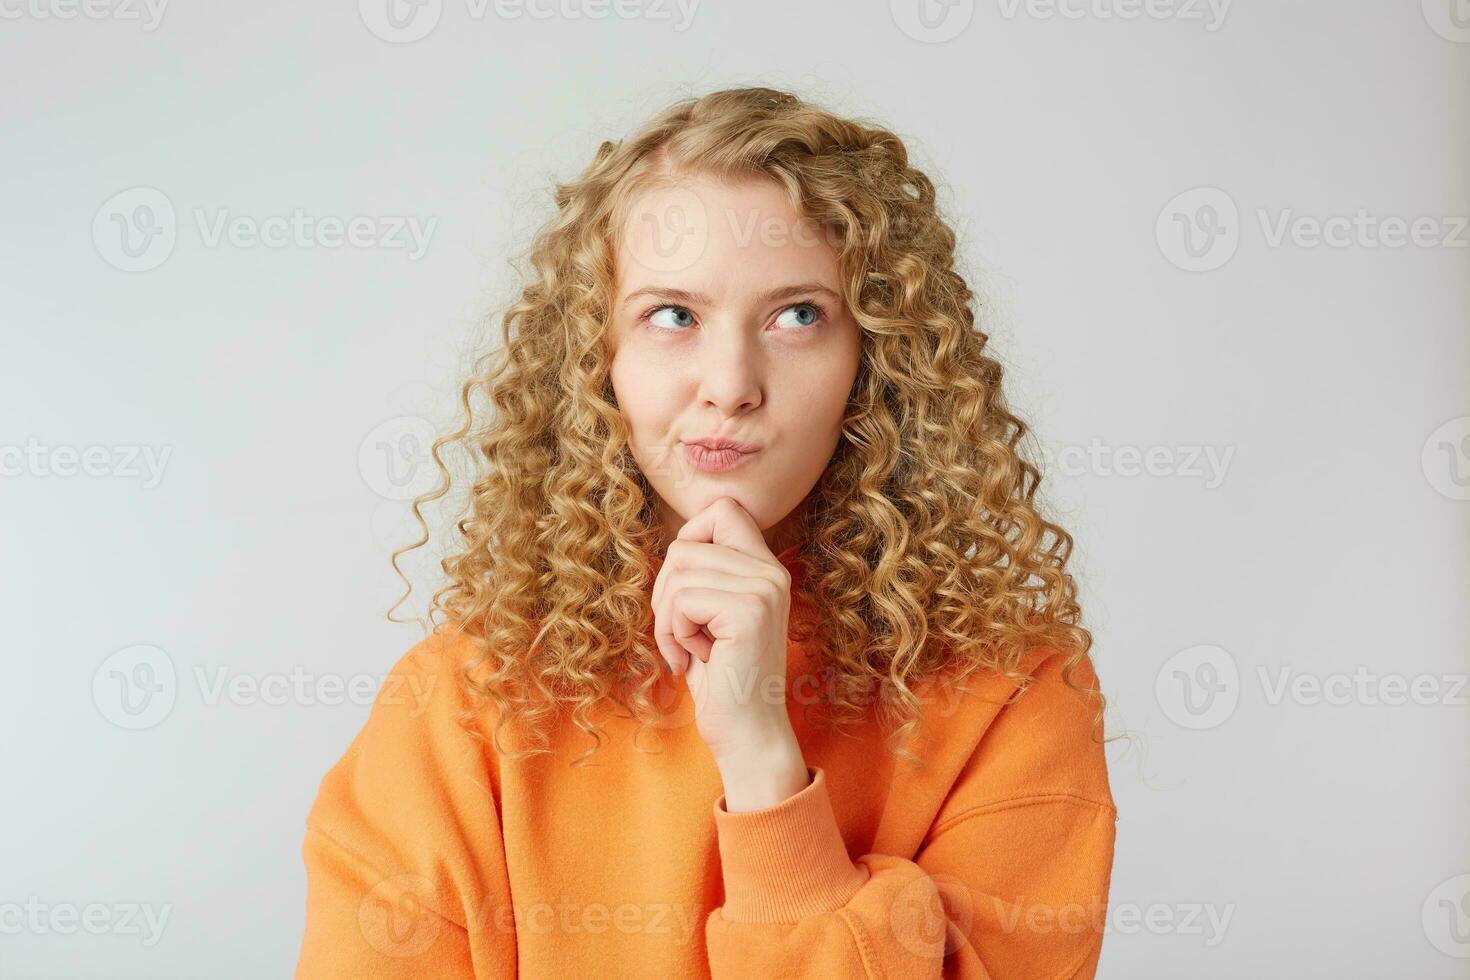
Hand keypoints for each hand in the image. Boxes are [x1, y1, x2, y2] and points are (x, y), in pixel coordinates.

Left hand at [650, 496, 796, 764]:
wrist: (746, 730)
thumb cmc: (720, 676)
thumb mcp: (710, 614)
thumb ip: (704, 573)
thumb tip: (676, 542)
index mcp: (766, 567)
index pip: (723, 510)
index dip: (689, 537)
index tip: (685, 586)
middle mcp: (771, 572)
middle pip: (686, 544)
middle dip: (665, 590)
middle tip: (680, 630)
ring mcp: (764, 590)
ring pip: (679, 573)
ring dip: (667, 618)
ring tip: (688, 648)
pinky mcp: (748, 612)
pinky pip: (682, 600)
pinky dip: (674, 632)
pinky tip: (695, 658)